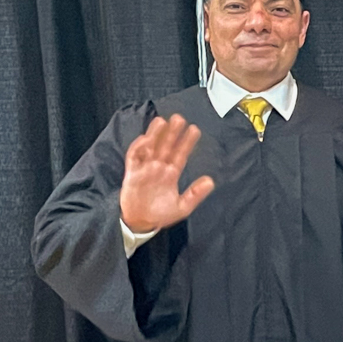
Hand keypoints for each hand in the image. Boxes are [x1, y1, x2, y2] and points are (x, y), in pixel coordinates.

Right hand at [118, 114, 211, 233]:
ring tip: (162, 121)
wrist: (140, 223)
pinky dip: (139, 147)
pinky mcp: (132, 173)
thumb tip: (211, 181)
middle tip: (179, 118)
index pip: (181, 154)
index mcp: (171, 175)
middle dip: (172, 133)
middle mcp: (158, 168)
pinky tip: (146, 139)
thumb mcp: (183, 207)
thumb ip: (195, 194)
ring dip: (155, 135)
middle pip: (166, 146)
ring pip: (150, 147)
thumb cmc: (160, 215)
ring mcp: (145, 169)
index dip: (187, 142)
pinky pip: (134, 157)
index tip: (195, 130)